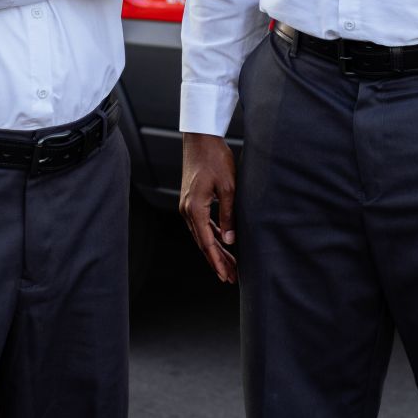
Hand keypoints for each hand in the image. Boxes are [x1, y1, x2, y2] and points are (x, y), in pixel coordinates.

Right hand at [179, 132, 237, 282]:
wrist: (200, 139)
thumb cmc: (215, 159)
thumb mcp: (228, 187)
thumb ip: (228, 215)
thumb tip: (229, 240)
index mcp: (194, 208)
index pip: (207, 243)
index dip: (217, 261)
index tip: (225, 275)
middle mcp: (187, 210)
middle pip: (203, 243)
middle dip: (217, 261)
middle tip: (230, 277)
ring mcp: (187, 206)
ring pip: (201, 235)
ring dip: (215, 250)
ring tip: (229, 265)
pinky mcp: (191, 201)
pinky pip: (201, 225)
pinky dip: (211, 236)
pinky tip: (221, 243)